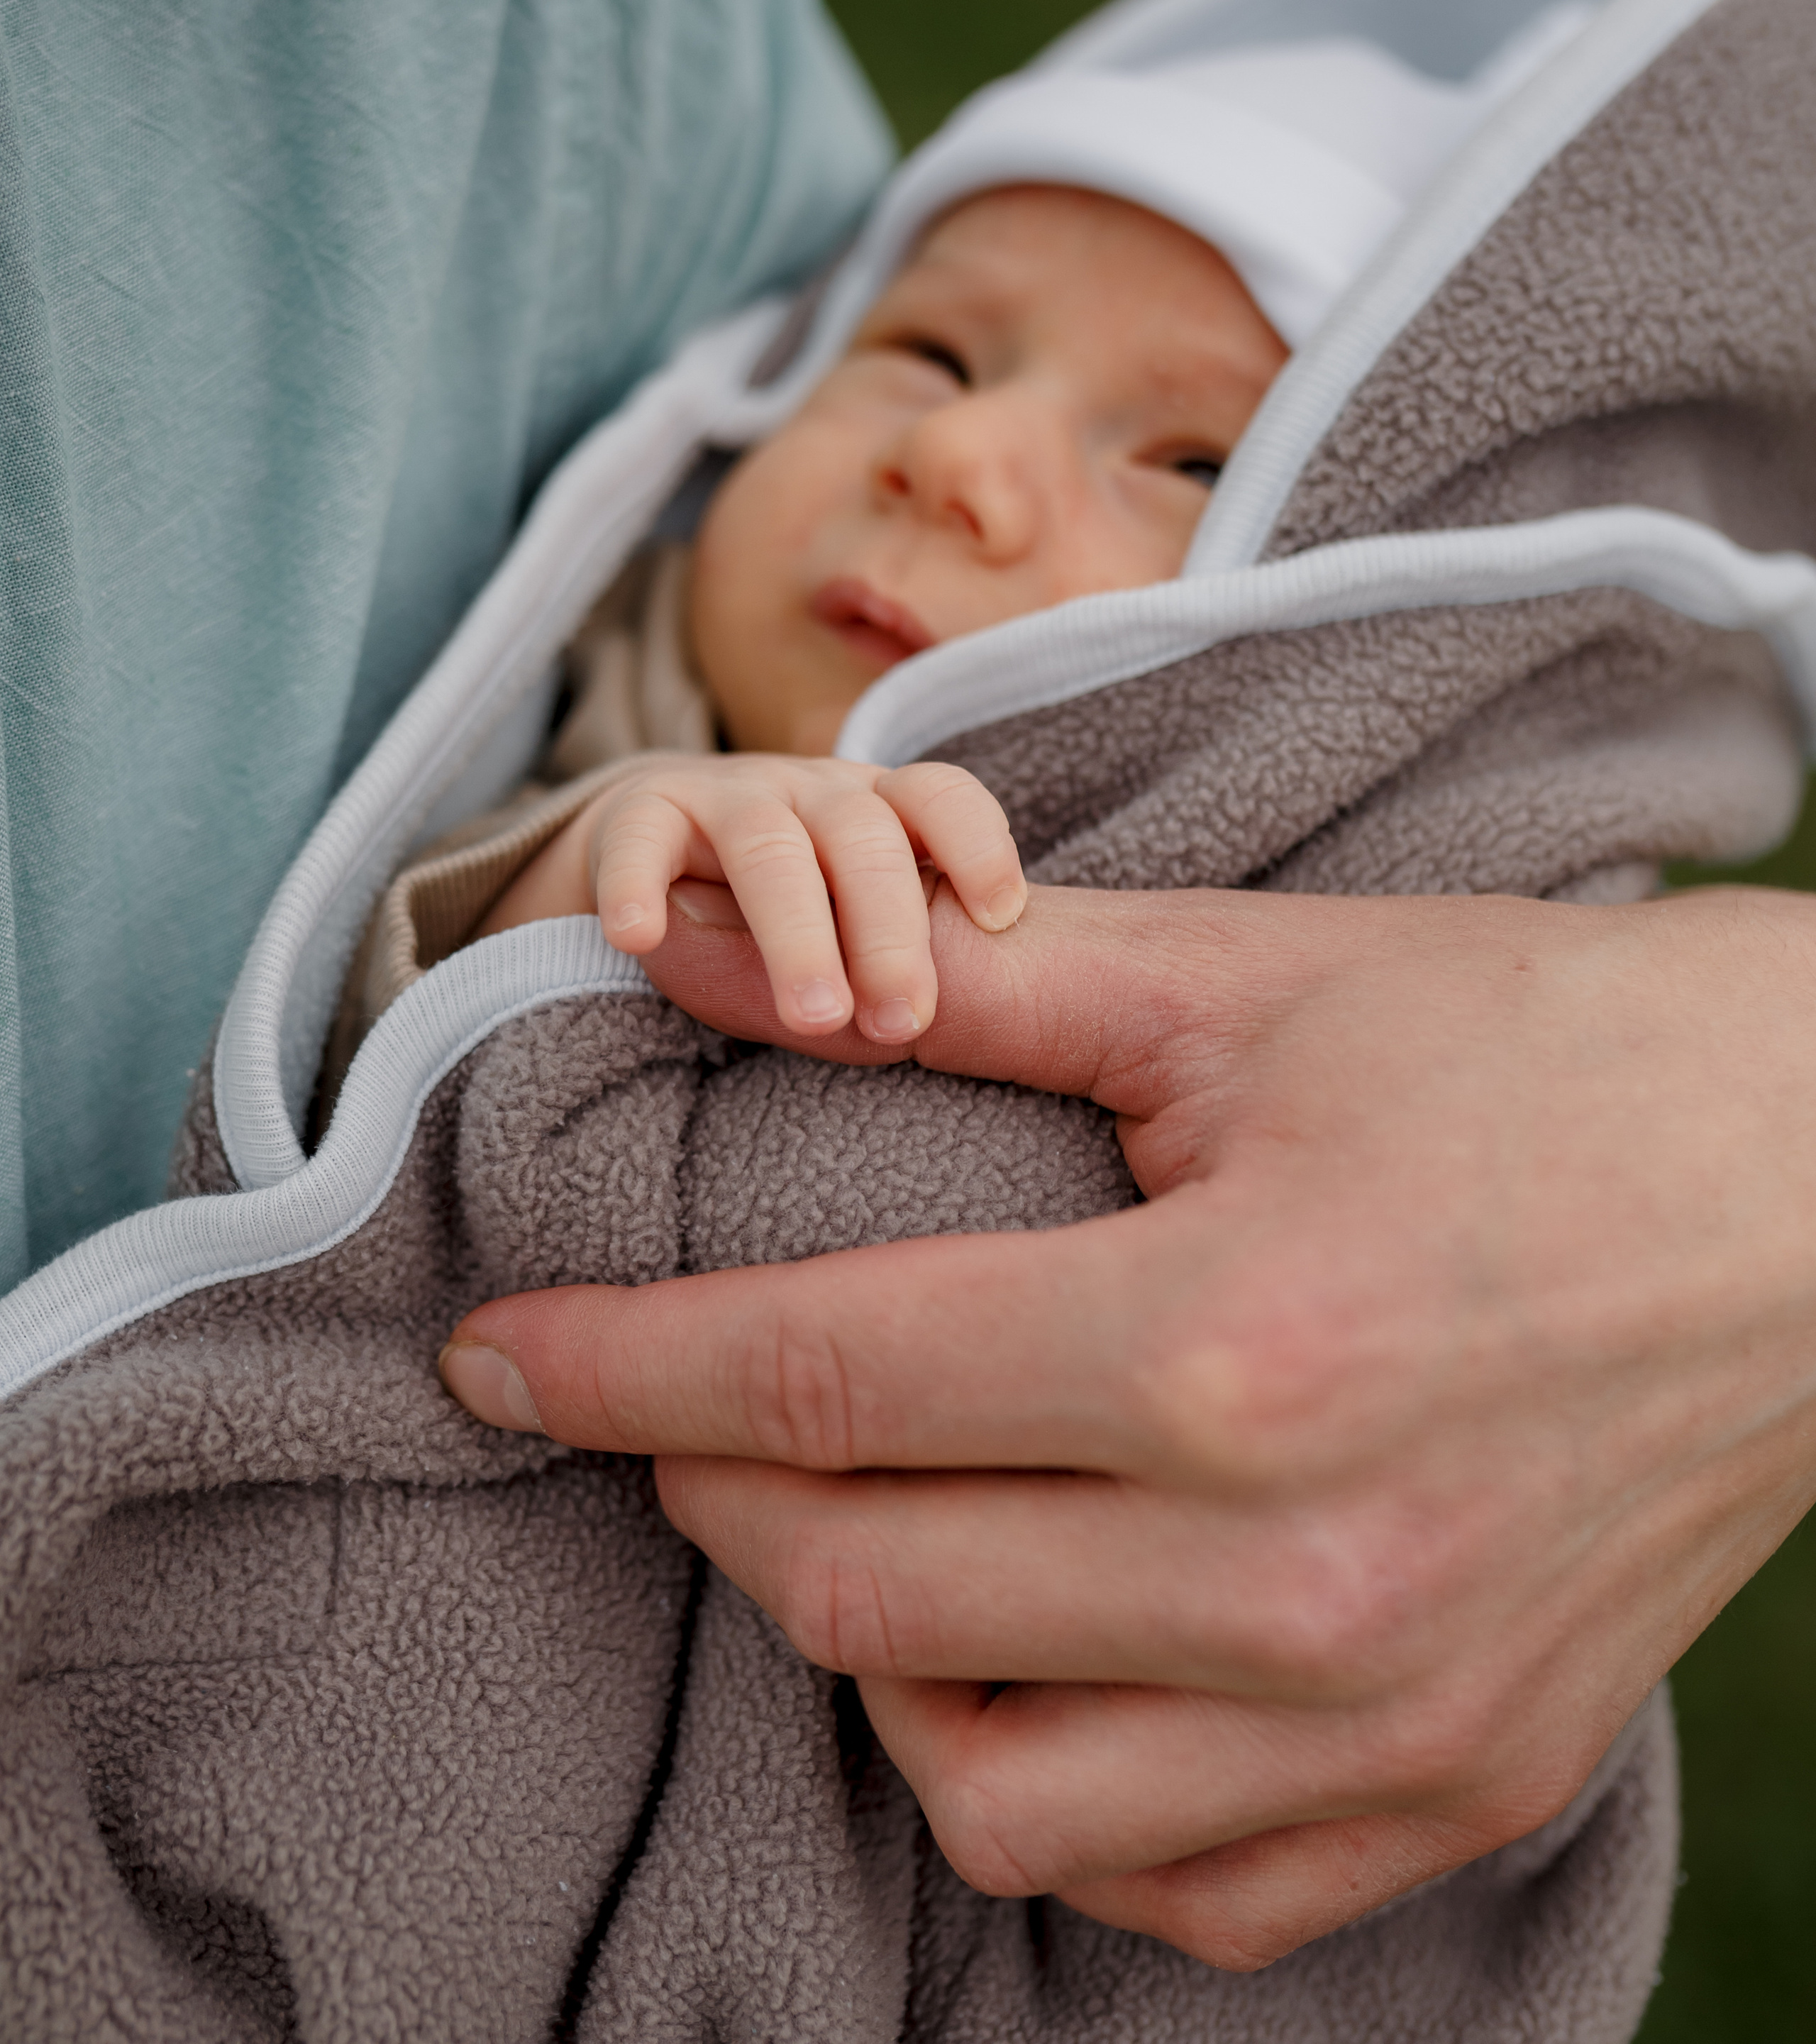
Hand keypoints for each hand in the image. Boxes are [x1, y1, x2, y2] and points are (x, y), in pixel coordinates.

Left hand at [440, 880, 1815, 1967]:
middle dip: (704, 1489)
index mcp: (1232, 1345)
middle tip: (672, 1406)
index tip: (504, 1353)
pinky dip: (1049, 1794)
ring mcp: (1390, 1718)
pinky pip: (1175, 1889)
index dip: (619, 1365)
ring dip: (865, 1662)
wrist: (1815, 1183)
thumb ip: (960, 983)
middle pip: (866, 1591)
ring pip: (991, 1792)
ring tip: (860, 1531)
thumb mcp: (1243, 985)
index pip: (821, 1379)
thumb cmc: (1537, 1052)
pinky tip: (1032, 1664)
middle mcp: (1301, 1575)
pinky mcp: (1462, 1782)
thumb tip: (705, 951)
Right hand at [476, 754, 1024, 1042]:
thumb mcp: (854, 922)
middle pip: (862, 839)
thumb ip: (890, 963)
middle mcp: (812, 793)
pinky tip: (639, 938)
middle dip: (888, 933)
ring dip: (796, 934)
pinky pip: (640, 842)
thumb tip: (923, 1029)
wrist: (660, 845)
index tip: (1000, 915)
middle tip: (902, 1024)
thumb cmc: (791, 906)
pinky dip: (636, 885)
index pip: (941, 798)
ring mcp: (727, 798)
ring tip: (814, 1017)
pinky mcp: (642, 813)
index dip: (977, 845)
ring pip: (769, 847)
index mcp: (879, 810)